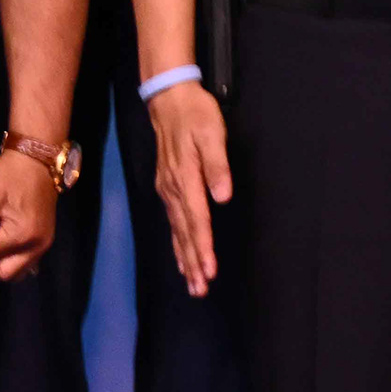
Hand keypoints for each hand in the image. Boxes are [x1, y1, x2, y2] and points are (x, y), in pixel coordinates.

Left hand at [0, 150, 60, 280]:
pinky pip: (25, 262)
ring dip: (0, 261)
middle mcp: (37, 244)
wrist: (37, 160)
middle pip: (3, 272)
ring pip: (15, 272)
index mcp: (23, 233)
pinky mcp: (45, 240)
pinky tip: (5, 240)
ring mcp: (44, 244)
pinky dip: (12, 258)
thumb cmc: (10, 174)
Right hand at [150, 79, 234, 296]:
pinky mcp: (167, 188)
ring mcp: (168, 191)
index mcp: (186, 179)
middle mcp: (173, 191)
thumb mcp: (212, 134)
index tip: (209, 269)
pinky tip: (182, 256)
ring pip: (177, 231)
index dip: (203, 247)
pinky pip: (173, 222)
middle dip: (193, 262)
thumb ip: (217, 166)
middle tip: (200, 289)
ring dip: (185, 258)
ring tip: (193, 283)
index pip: (197, 220)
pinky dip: (178, 242)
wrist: (169, 102)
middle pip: (185, 233)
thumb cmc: (196, 116)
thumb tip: (223, 196)